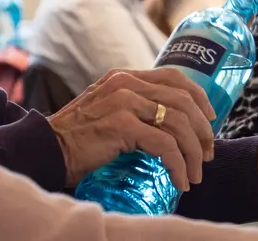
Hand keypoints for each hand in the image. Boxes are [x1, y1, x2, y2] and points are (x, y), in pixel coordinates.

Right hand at [47, 68, 214, 189]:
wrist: (47, 148)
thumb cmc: (76, 136)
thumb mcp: (106, 109)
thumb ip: (131, 106)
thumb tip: (167, 123)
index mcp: (124, 77)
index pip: (174, 77)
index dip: (198, 97)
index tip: (210, 120)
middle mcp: (125, 83)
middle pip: (183, 100)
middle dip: (203, 129)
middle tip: (207, 153)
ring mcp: (124, 103)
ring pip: (178, 123)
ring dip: (193, 152)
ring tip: (195, 174)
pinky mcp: (121, 126)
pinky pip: (164, 145)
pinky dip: (178, 165)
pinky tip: (180, 180)